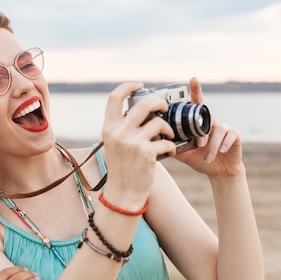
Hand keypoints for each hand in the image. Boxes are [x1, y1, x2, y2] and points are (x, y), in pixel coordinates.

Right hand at [100, 82, 176, 203]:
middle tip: (164, 107)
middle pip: (144, 104)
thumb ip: (122, 127)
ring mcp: (132, 142)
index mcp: (108, 128)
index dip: (128, 86)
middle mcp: (118, 132)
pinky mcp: (146, 153)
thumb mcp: (114, 145)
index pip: (114, 97)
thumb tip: (141, 109)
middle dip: (159, 102)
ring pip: (158, 122)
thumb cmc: (122, 169)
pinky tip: (171, 152)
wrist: (123, 194)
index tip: (140, 85)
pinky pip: (166, 141)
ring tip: (168, 136)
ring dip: (167, 128)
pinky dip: (171, 146)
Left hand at [174, 78, 243, 177]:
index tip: (193, 79)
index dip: (195, 90)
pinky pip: (230, 135)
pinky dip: (224, 144)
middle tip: (199, 144)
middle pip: (208, 116)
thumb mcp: (185, 153)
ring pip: (218, 130)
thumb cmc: (200, 159)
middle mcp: (211, 121)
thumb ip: (174, 146)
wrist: (218, 171)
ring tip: (208, 158)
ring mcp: (224, 127)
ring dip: (212, 145)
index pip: (196, 104)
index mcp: (199, 123)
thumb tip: (155, 142)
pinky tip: (221, 151)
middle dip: (203, 130)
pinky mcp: (234, 135)